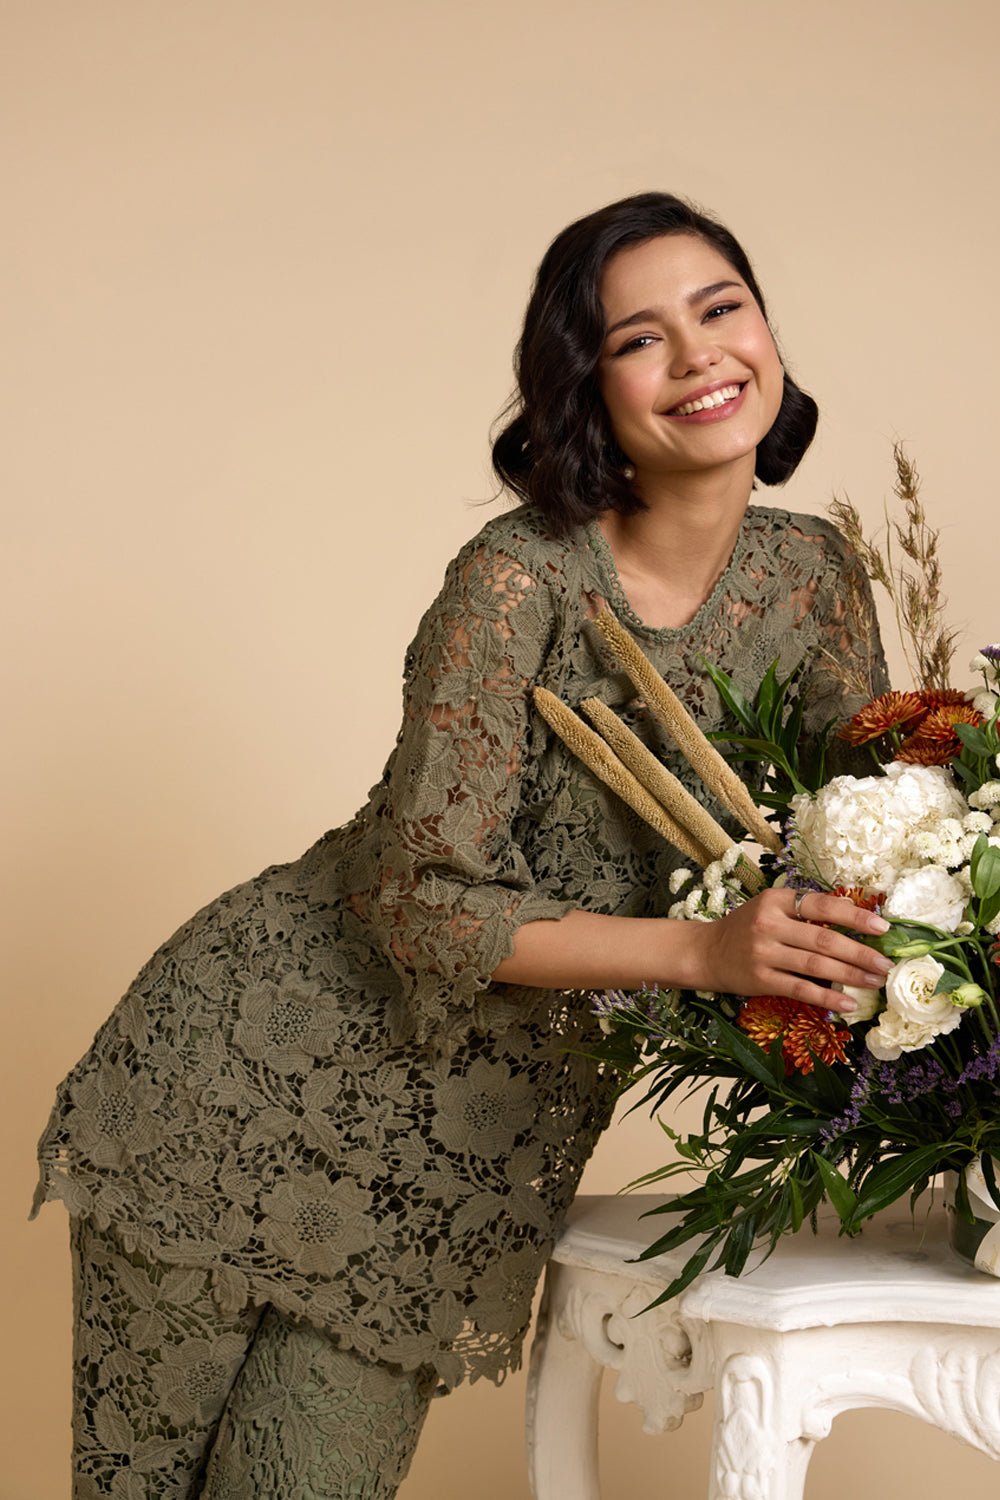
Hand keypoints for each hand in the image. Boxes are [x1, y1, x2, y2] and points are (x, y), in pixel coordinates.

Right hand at [688, 888, 892, 1013]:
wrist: (707, 952)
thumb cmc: (747, 928)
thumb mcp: (771, 908)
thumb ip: (806, 909)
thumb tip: (854, 914)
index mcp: (776, 900)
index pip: (823, 905)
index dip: (856, 917)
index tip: (883, 928)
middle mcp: (769, 924)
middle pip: (824, 939)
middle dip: (861, 953)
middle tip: (886, 964)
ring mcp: (764, 953)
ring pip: (817, 965)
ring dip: (852, 975)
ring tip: (875, 982)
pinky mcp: (761, 980)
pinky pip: (801, 989)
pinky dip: (828, 997)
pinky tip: (848, 1003)